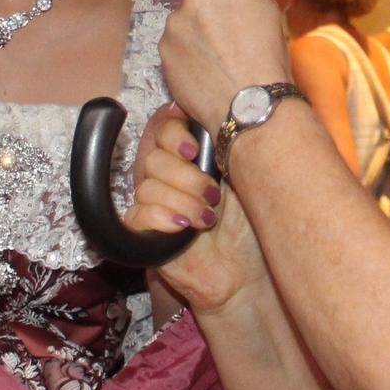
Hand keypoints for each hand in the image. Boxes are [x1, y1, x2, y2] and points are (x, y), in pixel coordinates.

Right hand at [126, 113, 266, 313]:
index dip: (174, 134)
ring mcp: (154, 203)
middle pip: (154, 157)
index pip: (164, 128)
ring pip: (147, 186)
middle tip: (213, 196)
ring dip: (182, 202)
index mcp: (191, 157)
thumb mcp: (245, 179)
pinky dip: (164, 218)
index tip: (195, 150)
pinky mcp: (144, 231)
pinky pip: (139, 214)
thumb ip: (225, 148)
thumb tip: (213, 119)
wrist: (246, 271)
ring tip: (207, 219)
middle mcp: (169, 176)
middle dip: (187, 177)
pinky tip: (185, 228)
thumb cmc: (250, 227)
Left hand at [161, 0, 293, 129]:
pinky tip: (206, 67)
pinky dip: (186, 51)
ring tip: (220, 55)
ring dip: (196, 28)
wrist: (249, 106)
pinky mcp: (163, 50)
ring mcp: (175, 25)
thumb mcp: (270, 8)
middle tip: (231, 31)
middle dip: (209, 4)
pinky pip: (174, 41)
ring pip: (183, 17)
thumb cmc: (268, 59)